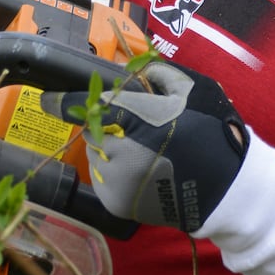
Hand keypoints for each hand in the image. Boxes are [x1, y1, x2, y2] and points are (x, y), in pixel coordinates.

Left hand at [39, 61, 248, 232]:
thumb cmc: (213, 134)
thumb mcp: (194, 91)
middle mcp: (123, 152)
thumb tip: (136, 71)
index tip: (46, 99)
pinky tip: (143, 172)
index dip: (61, 102)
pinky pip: (104, 180)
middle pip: (94, 131)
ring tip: (145, 154)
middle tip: (134, 129)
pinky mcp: (118, 204)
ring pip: (97, 156)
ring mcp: (118, 182)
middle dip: (108, 126)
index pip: (88, 107)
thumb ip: (161, 75)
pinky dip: (117, 173)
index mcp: (140, 119)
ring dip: (112, 150)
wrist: (228, 190)